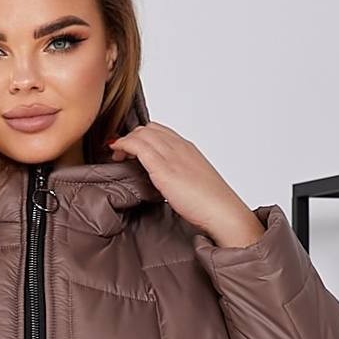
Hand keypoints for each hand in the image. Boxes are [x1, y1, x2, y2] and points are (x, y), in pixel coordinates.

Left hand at [106, 122, 265, 246]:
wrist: (222, 210)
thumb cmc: (211, 202)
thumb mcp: (193, 181)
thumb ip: (178, 175)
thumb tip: (166, 182)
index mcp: (188, 148)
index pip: (160, 131)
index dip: (142, 136)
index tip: (133, 148)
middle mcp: (179, 147)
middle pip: (148, 128)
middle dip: (131, 137)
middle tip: (122, 153)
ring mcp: (171, 155)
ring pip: (141, 133)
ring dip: (125, 141)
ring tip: (118, 156)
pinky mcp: (163, 168)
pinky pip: (138, 146)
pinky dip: (123, 145)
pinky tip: (117, 154)